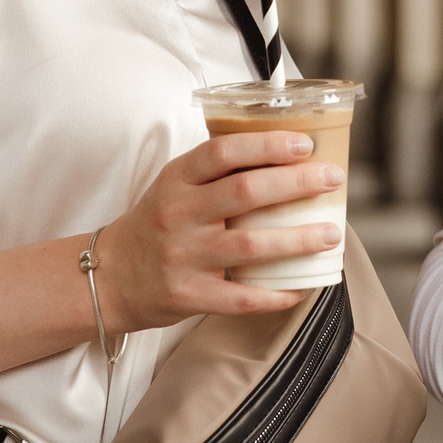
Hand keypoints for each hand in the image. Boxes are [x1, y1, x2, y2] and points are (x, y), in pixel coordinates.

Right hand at [98, 133, 345, 333]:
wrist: (109, 277)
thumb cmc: (155, 225)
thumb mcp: (174, 187)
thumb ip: (217, 173)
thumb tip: (285, 158)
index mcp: (177, 180)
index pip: (223, 152)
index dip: (267, 145)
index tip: (304, 145)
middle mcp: (179, 214)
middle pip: (245, 193)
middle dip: (296, 184)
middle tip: (332, 179)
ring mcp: (184, 256)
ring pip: (251, 245)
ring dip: (298, 240)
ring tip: (331, 234)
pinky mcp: (190, 294)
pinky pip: (242, 297)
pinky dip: (276, 293)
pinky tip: (303, 286)